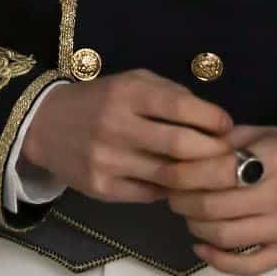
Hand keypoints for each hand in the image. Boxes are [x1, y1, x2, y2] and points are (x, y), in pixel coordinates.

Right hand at [21, 68, 232, 203]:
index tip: (227, 126)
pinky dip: (171, 190)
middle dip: (213, 154)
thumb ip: (171, 95)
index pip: (179, 108)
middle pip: (179, 147)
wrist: (46, 124)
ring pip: (168, 177)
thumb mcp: (133, 82)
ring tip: (214, 175)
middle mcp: (117, 126)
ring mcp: (108, 161)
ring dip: (198, 178)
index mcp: (128, 94)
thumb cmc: (102, 99)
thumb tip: (214, 121)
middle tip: (230, 157)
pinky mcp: (102, 189)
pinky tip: (181, 185)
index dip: (211, 119)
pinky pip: (150, 194)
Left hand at [160, 124, 276, 275]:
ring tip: (186, 214)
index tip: (168, 173)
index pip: (218, 171)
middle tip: (171, 195)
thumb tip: (181, 152)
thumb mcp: (259, 133)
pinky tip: (201, 246)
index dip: (185, 174)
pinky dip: (218, 260)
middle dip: (184, 203)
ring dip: (196, 228)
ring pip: (227, 237)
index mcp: (274, 159)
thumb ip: (223, 141)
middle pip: (217, 208)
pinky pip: (248, 266)